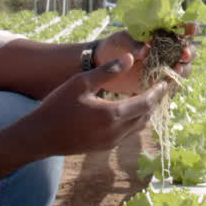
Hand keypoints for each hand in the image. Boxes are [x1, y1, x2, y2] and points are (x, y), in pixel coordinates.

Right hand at [21, 53, 168, 157]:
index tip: (166, 81)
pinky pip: (128, 132)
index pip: (146, 103)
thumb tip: (131, 58)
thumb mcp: (80, 83)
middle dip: (155, 101)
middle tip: (161, 86)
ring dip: (145, 112)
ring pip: (138, 126)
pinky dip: (134, 120)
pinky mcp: (104, 147)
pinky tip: (129, 108)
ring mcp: (110, 142)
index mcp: (112, 115)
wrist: (39, 137)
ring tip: (148, 95)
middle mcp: (116, 132)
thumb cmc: (57, 106)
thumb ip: (107, 71)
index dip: (158, 92)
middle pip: (146, 116)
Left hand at [94, 24, 199, 92]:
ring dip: (184, 68)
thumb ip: (134, 43)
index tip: (191, 28)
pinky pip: (172, 83)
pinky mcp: (159, 82)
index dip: (189, 27)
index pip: (181, 28)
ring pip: (184, 68)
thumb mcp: (122, 40)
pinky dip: (174, 82)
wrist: (103, 67)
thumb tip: (146, 49)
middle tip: (184, 54)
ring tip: (177, 68)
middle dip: (189, 51)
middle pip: (188, 50)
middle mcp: (168, 50)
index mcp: (162, 34)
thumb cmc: (114, 46)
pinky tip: (170, 81)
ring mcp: (165, 66)